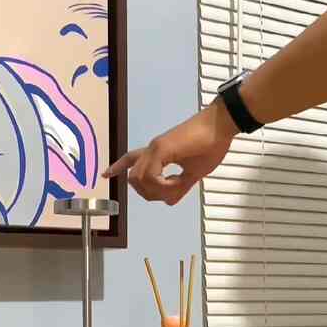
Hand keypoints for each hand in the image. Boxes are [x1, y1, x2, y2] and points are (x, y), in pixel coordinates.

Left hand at [103, 101, 236, 203]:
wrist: (221, 125)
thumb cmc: (212, 144)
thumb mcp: (195, 173)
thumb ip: (180, 187)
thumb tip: (169, 201)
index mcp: (159, 152)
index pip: (131, 159)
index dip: (117, 167)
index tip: (105, 174)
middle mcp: (152, 149)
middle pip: (135, 180)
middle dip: (150, 194)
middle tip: (172, 192)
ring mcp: (156, 148)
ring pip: (139, 180)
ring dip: (157, 191)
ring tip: (177, 186)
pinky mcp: (162, 148)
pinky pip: (151, 175)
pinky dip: (163, 186)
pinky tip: (177, 182)